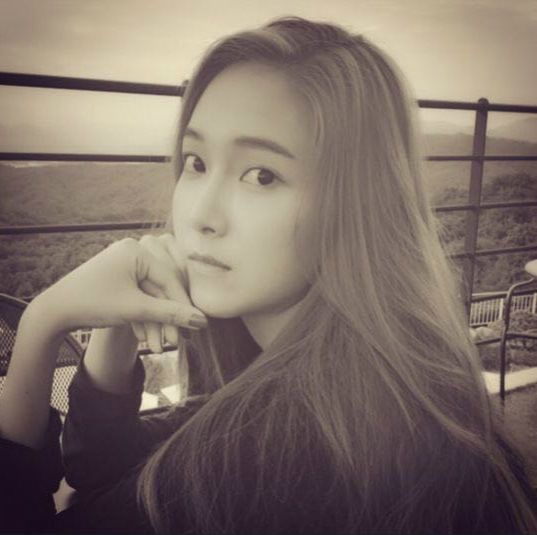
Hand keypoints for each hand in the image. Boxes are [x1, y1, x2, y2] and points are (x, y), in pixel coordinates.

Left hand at [34, 235, 205, 343]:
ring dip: (153, 323)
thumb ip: (171, 313)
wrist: (53, 313)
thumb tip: (202, 321)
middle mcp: (131, 254)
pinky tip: (143, 338)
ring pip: (148, 297)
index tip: (197, 325)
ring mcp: (123, 266)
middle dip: (165, 319)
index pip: (169, 279)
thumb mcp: (136, 309)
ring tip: (157, 347)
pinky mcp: (117, 279)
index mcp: (136, 251)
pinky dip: (140, 317)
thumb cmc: (93, 303)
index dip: (183, 304)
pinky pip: (137, 297)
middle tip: (176, 342)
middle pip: (159, 290)